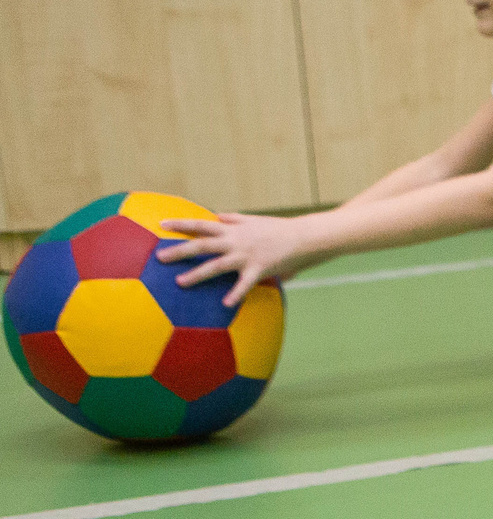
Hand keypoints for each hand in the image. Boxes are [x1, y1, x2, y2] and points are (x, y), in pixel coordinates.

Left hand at [157, 214, 310, 305]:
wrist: (305, 236)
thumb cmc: (281, 229)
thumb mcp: (255, 220)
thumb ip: (235, 218)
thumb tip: (218, 214)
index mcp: (233, 229)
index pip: (201, 224)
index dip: (181, 224)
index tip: (161, 224)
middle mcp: (235, 241)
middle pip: (201, 245)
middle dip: (179, 251)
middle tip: (159, 257)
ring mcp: (246, 255)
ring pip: (216, 265)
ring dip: (197, 274)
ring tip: (180, 282)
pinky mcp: (259, 268)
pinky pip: (244, 283)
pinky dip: (236, 293)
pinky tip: (226, 304)